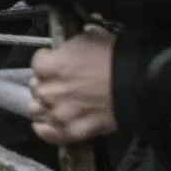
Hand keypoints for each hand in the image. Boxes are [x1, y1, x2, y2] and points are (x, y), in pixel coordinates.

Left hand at [28, 28, 117, 144]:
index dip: (49, 59)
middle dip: (46, 83)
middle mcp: (47, 91)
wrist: (135, 85)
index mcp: (48, 65)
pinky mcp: (71, 132)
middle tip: (60, 82)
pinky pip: (46, 134)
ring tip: (56, 102)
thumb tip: (69, 47)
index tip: (58, 60)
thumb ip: (70, 45)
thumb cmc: (112, 57)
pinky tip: (50, 123)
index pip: (37, 62)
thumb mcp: (88, 37)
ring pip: (35, 110)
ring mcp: (58, 114)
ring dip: (44, 105)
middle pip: (35, 87)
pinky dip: (46, 129)